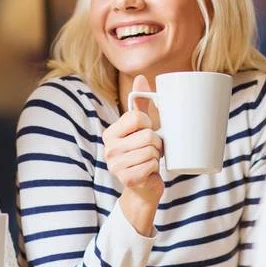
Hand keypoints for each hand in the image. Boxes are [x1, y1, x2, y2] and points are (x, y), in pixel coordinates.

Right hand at [103, 75, 163, 231]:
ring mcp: (115, 165)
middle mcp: (109, 148)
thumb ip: (141, 104)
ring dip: (156, 156)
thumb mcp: (142, 128)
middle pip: (148, 135)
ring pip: (151, 151)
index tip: (146, 133)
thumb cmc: (143, 154)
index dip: (149, 124)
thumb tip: (140, 77)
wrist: (142, 189)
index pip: (137, 117)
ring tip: (150, 160)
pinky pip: (151, 165)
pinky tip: (148, 172)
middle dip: (156, 143)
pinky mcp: (126, 179)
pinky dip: (155, 169)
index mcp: (110, 133)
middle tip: (150, 150)